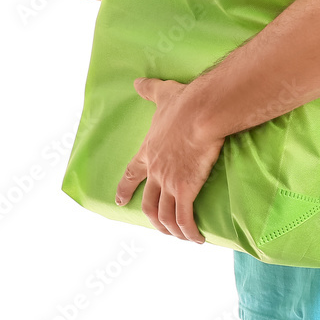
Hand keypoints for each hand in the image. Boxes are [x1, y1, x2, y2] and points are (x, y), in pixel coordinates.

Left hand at [115, 78, 223, 244]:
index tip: (119, 200)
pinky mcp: (185, 189)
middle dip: (153, 218)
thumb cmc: (184, 102)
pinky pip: (184, 219)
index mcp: (149, 151)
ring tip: (182, 237)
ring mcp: (169, 181)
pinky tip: (197, 238)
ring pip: (165, 216)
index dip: (125, 188)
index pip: (132, 173)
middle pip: (149, 203)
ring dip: (172, 230)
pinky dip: (189, 232)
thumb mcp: (163, 94)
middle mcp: (156, 170)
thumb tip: (137, 82)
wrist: (200, 112)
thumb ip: (150, 90)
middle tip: (160, 228)